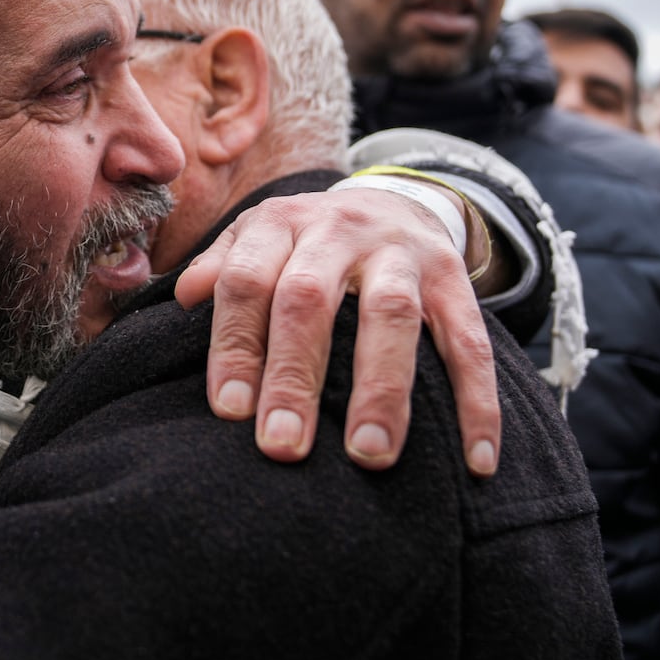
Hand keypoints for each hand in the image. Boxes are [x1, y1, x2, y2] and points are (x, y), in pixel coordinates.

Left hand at [175, 188, 499, 476]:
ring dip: (380, 388)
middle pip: (309, 297)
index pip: (247, 281)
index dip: (235, 344)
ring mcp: (402, 251)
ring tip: (369, 455)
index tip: (229, 412)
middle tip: (282, 445)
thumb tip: (182, 298)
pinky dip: (477, 402)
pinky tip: (475, 459)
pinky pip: (471, 341)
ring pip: (390, 313)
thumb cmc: (309, 243)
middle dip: (294, 375)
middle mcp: (340, 228)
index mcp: (281, 222)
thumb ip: (222, 266)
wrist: (398, 200)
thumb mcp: (260, 238)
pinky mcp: (454, 279)